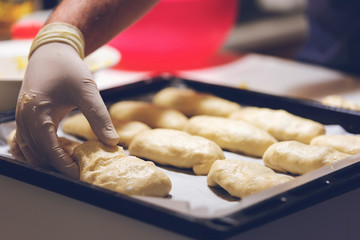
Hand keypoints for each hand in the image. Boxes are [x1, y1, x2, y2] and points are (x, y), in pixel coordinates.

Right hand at [14, 42, 118, 177]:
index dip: (65, 166)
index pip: (50, 150)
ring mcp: (21, 118)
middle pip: (38, 154)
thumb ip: (99, 117)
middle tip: (80, 171)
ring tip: (72, 164)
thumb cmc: (68, 68)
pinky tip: (57, 152)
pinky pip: (26, 142)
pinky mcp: (25, 117)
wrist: (52, 52)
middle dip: (57, 165)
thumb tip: (112, 142)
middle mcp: (24, 119)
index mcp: (37, 113)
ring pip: (31, 151)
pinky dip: (40, 151)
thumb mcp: (87, 91)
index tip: (80, 176)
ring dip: (49, 160)